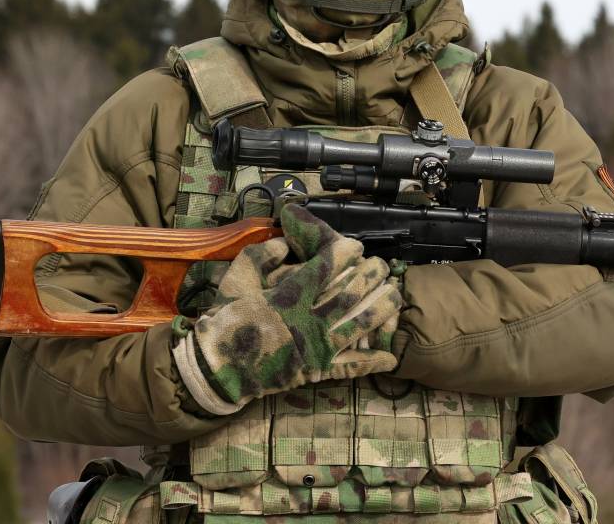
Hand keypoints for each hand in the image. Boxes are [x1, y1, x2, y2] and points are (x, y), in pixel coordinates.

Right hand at [172, 205, 402, 414]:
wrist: (218, 370)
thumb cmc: (226, 321)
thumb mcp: (236, 280)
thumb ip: (261, 256)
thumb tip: (286, 242)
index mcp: (288, 296)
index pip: (326, 267)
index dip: (346, 253)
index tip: (355, 246)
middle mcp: (309, 320)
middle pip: (351, 292)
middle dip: (371, 275)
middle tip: (381, 265)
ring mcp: (317, 348)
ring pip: (359, 324)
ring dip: (381, 308)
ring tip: (395, 294)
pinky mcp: (318, 371)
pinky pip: (352, 367)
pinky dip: (373, 361)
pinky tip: (391, 355)